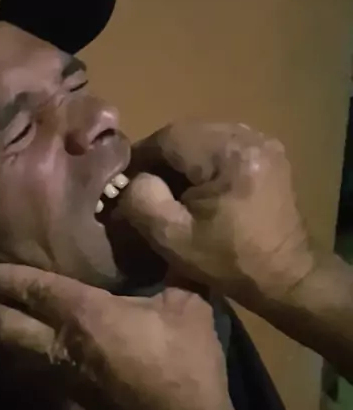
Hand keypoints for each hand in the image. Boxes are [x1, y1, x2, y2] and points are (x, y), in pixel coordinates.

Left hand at [0, 264, 229, 409]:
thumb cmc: (183, 365)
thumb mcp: (189, 307)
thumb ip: (176, 268)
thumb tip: (173, 235)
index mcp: (83, 314)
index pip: (30, 288)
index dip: (3, 274)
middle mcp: (60, 343)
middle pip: (3, 324)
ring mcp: (61, 374)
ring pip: (12, 350)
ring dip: (2, 331)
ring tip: (7, 311)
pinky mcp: (70, 395)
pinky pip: (31, 367)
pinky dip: (22, 352)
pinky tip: (36, 342)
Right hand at [122, 121, 314, 304]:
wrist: (285, 276)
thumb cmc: (228, 262)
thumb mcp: (173, 238)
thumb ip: (141, 201)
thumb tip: (133, 179)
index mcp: (229, 154)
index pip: (168, 137)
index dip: (140, 157)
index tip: (125, 182)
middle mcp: (250, 137)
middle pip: (188, 133)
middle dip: (162, 157)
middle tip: (146, 186)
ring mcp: (264, 142)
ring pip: (205, 136)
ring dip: (183, 158)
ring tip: (171, 188)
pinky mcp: (269, 152)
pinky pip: (224, 144)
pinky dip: (205, 160)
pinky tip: (199, 185)